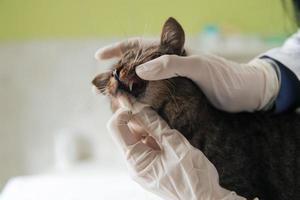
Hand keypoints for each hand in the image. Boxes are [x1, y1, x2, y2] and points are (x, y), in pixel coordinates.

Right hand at [95, 38, 278, 111]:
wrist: (247, 95)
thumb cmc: (227, 78)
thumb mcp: (201, 67)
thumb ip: (172, 65)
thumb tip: (139, 69)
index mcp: (172, 53)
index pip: (139, 46)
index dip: (118, 49)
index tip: (99, 57)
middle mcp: (169, 67)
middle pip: (136, 67)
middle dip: (117, 74)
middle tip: (101, 87)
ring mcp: (173, 83)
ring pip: (142, 84)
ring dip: (126, 90)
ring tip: (112, 100)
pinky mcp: (178, 98)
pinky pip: (153, 98)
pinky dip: (141, 103)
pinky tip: (133, 110)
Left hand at [107, 99, 246, 199]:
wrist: (206, 199)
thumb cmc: (194, 176)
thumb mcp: (176, 145)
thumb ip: (155, 124)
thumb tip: (138, 105)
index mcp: (136, 161)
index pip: (116, 127)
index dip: (125, 111)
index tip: (139, 103)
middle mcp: (134, 165)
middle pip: (126, 131)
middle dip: (140, 120)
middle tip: (159, 118)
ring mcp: (142, 168)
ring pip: (137, 137)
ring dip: (149, 129)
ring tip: (168, 135)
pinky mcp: (150, 168)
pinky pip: (146, 146)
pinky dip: (155, 138)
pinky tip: (169, 142)